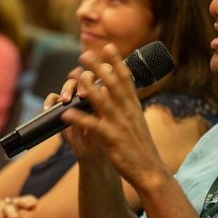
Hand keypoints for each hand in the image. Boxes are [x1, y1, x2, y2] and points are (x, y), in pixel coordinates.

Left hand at [61, 44, 167, 188]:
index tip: (108, 47)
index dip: (116, 61)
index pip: (126, 78)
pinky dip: (78, 118)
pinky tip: (66, 113)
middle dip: (99, 66)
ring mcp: (119, 124)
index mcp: (133, 106)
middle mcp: (127, 111)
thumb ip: (129, 107)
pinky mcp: (111, 138)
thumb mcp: (137, 122)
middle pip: (112, 83)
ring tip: (75, 73)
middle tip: (85, 53)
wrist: (151, 171)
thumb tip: (122, 93)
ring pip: (101, 100)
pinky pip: (92, 125)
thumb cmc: (142, 148)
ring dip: (88, 85)